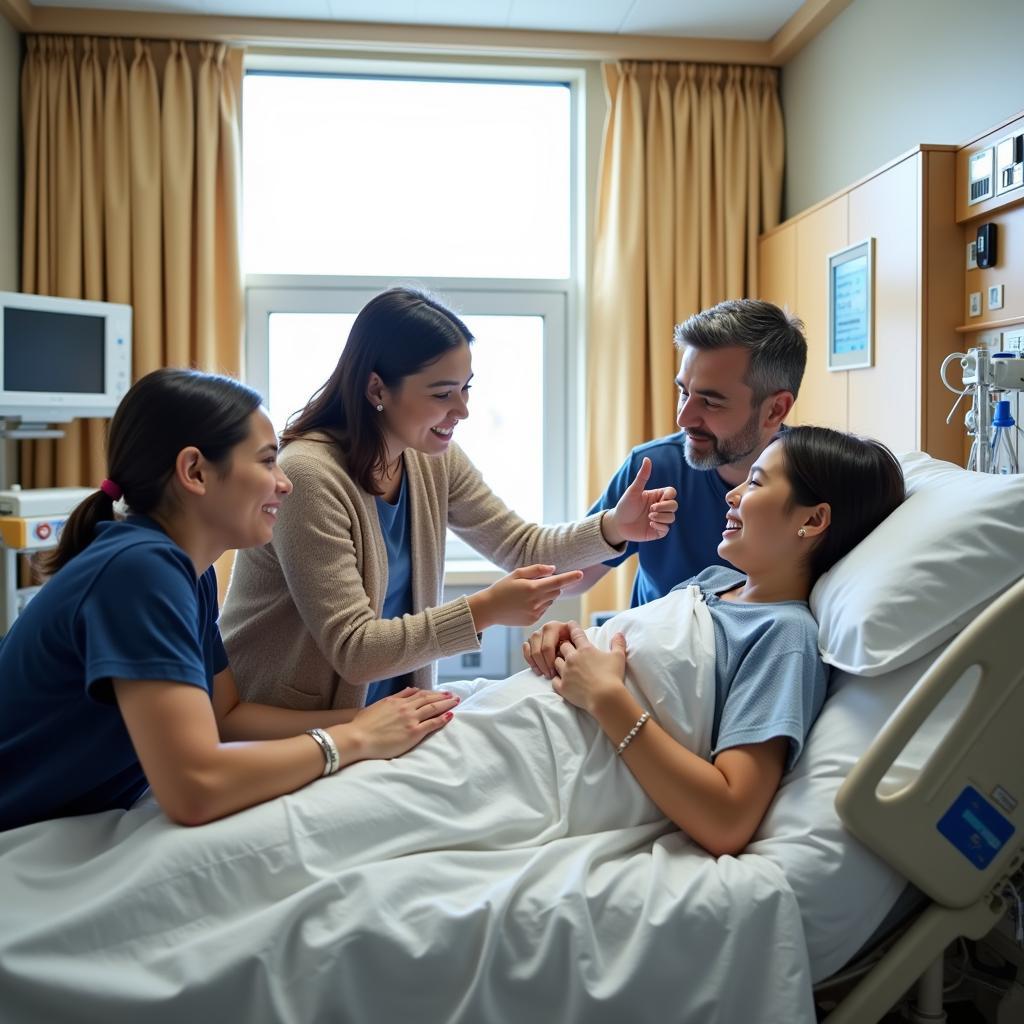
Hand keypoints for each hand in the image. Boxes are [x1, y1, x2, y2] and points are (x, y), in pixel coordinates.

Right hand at [342, 687, 458, 759]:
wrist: (357, 737)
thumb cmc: (363, 725)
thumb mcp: (378, 705)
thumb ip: (396, 697)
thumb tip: (410, 690)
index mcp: (396, 701)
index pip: (419, 694)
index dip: (432, 693)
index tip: (441, 692)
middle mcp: (405, 708)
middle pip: (428, 699)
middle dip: (442, 697)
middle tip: (454, 695)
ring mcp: (410, 719)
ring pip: (432, 708)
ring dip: (446, 704)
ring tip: (455, 701)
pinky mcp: (413, 732)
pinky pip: (432, 724)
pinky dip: (442, 719)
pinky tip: (450, 715)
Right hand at [467, 564, 583, 630]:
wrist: (488, 609)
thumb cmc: (501, 588)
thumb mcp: (516, 574)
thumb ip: (536, 570)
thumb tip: (553, 569)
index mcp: (532, 588)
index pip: (557, 581)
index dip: (570, 577)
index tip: (581, 574)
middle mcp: (536, 602)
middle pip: (556, 591)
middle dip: (553, 585)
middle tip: (539, 582)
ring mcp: (535, 613)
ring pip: (550, 600)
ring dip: (546, 595)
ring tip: (528, 594)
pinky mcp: (533, 621)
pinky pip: (543, 609)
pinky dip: (540, 604)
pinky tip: (525, 604)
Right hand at [522, 619, 572, 678]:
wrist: (572, 643)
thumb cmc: (576, 645)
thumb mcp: (577, 642)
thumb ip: (574, 644)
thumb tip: (569, 654)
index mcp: (555, 627)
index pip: (547, 647)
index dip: (550, 661)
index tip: (555, 672)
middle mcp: (545, 628)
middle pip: (539, 650)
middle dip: (544, 665)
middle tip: (550, 675)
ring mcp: (537, 634)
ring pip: (532, 651)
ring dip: (537, 664)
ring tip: (545, 673)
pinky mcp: (531, 640)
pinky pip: (526, 651)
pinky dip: (530, 661)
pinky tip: (537, 668)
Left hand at [550, 622, 627, 715]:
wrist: (605, 698)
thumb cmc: (613, 676)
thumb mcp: (619, 657)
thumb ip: (618, 643)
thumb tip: (619, 634)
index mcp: (585, 650)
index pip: (576, 634)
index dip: (572, 628)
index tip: (570, 624)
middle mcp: (572, 659)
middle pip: (562, 647)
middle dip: (564, 646)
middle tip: (567, 648)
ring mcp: (566, 673)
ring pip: (555, 662)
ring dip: (559, 662)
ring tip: (564, 664)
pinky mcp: (563, 687)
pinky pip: (554, 681)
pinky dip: (557, 680)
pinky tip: (561, 680)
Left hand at [601, 457, 677, 544]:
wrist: (617, 524)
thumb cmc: (625, 505)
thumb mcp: (633, 490)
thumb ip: (642, 476)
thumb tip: (647, 459)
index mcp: (656, 496)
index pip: (672, 493)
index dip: (668, 496)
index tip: (657, 499)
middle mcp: (660, 507)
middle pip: (674, 506)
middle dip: (664, 508)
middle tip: (650, 509)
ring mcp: (659, 519)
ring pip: (672, 518)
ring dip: (661, 517)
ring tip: (649, 517)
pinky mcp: (657, 531)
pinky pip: (666, 529)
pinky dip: (660, 526)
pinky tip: (650, 524)